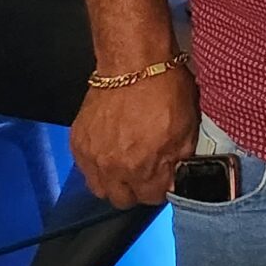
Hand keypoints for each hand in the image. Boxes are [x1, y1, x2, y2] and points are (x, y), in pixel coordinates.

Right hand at [71, 64, 198, 206]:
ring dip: (114, 182)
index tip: (162, 179)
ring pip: (99, 188)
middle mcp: (114, 168)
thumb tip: (174, 179)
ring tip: (126, 165)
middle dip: (136, 190)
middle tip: (144, 173)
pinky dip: (97, 165)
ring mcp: (92, 157)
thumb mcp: (187, 128)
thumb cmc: (164, 90)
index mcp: (144, 167)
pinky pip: (85, 168)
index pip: (151, 198)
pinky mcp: (78, 144)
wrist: (133, 64)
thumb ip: (179, 160)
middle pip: (122, 200)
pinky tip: (110, 151)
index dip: (160, 189)